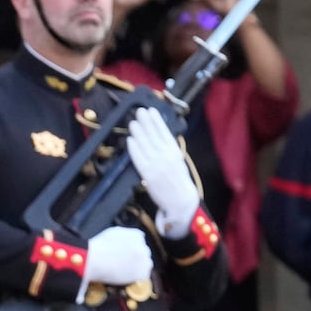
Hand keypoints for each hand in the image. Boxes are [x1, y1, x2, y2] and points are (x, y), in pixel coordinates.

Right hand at [80, 226, 152, 300]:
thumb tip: (130, 236)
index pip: (139, 241)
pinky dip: (135, 277)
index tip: (122, 253)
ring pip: (145, 264)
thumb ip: (125, 234)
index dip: (129, 248)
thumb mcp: (112, 232)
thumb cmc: (98, 247)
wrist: (93, 260)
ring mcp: (144, 260)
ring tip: (121, 271)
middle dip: (134, 257)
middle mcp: (144, 246)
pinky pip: (143, 276)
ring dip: (136, 267)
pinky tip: (125, 277)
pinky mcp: (142, 273)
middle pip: (143, 253)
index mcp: (137, 235)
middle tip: (121, 262)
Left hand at [126, 107, 199, 234]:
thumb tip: (159, 136)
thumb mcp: (177, 161)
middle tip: (139, 111)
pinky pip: (139, 159)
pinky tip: (130, 140)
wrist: (181, 200)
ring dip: (138, 132)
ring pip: (145, 145)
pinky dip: (134, 148)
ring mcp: (157, 165)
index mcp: (175, 151)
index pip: (164, 132)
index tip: (151, 110)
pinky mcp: (148, 175)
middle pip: (154, 136)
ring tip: (132, 122)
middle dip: (146, 122)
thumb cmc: (178, 181)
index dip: (157, 121)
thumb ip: (168, 149)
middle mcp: (166, 156)